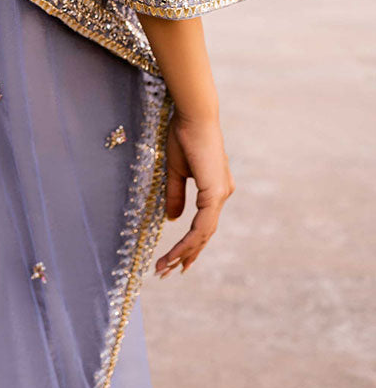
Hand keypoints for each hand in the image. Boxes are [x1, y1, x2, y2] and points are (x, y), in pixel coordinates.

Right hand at [154, 111, 234, 277]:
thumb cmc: (184, 135)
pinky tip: (177, 252)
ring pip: (204, 233)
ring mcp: (221, 194)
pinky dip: (189, 240)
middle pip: (204, 233)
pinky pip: (202, 224)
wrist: (193, 115)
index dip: (190, 244)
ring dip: (184, 252)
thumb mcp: (175, 170)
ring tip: (166, 267)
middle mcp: (222, 194)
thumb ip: (176, 195)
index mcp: (215, 188)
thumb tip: (173, 220)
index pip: (203, 224)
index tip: (176, 260)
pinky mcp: (215, 192)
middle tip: (168, 272)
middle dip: (186, 255)